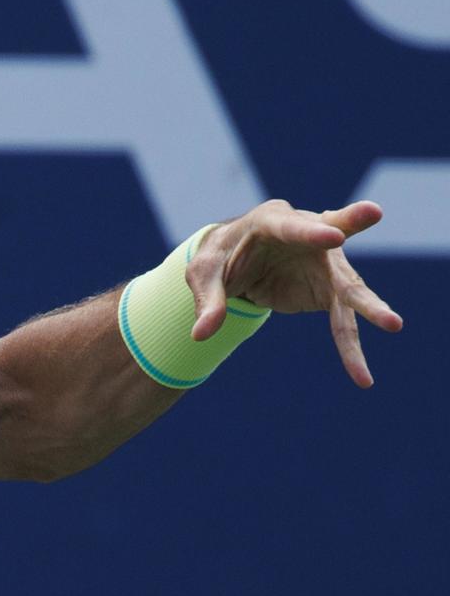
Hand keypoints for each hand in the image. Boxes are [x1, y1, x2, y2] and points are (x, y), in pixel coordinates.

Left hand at [189, 199, 399, 387]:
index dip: (312, 232)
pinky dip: (349, 348)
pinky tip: (361, 376)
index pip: (291, 227)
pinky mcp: (329, 290)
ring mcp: (324, 264)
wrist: (236, 262)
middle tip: (375, 218)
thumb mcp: (203, 274)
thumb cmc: (219, 258)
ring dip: (369, 308)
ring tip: (393, 324)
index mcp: (271, 221)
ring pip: (348, 289)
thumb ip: (208, 300)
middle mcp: (308, 237)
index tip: (334, 237)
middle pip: (333, 247)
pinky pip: (342, 321)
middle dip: (353, 240)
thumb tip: (201, 335)